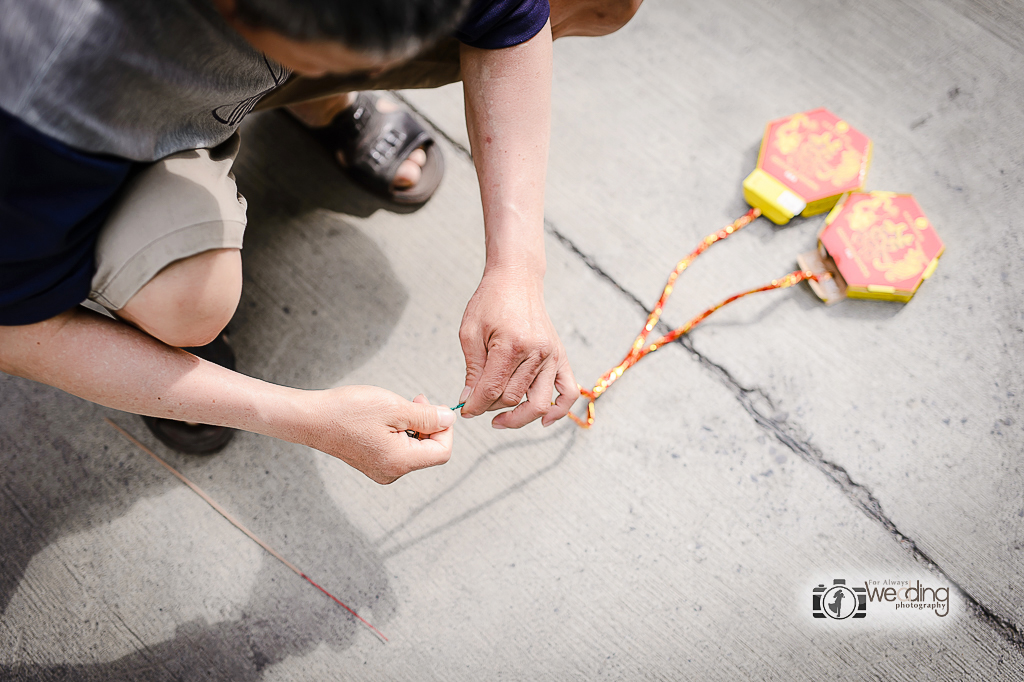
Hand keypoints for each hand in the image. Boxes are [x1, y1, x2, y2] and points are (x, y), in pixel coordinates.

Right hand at [304, 387, 454, 483]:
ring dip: (414, 426)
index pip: (442, 452)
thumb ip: (427, 416)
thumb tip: (449, 419)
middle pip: (429, 451)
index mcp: (400, 461)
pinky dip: (400, 431)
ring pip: (414, 448)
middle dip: (429, 425)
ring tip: (396, 407)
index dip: (445, 429)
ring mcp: (381, 470)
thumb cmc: (347, 412)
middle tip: (416, 400)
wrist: (310, 419)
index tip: (434, 408)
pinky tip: (387, 417)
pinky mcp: (372, 463)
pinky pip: (399, 449)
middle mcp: (392, 472)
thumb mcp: (394, 407)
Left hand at [458, 268, 578, 427]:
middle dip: (490, 408)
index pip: (492, 389)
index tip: (465, 411)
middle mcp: (536, 352)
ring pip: (538, 402)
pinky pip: (569, 391)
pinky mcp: (561, 356)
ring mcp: (552, 356)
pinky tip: (544, 420)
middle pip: (513, 398)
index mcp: (511, 344)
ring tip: (500, 419)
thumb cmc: (491, 301)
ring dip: (518, 417)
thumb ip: (472, 368)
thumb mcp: (470, 331)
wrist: (517, 279)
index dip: (475, 406)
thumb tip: (469, 399)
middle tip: (477, 405)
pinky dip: (559, 411)